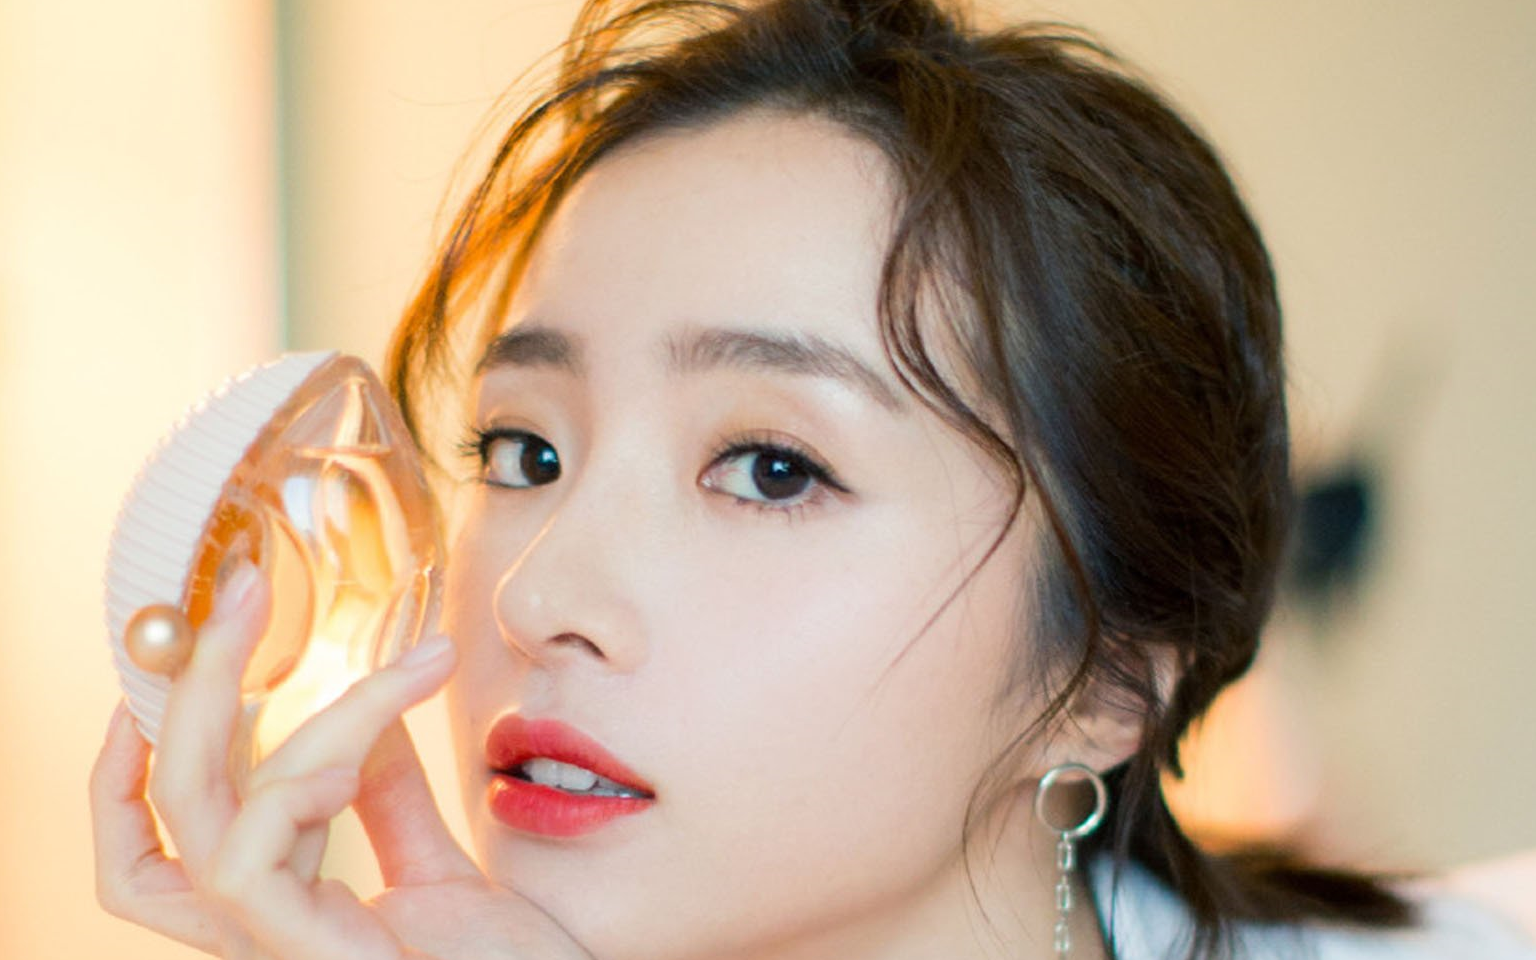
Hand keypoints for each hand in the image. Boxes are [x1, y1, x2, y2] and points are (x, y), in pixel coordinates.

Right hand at [91, 566, 591, 958]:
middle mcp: (258, 931)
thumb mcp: (444, 873)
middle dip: (197, 682)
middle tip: (245, 586)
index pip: (159, 846)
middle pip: (171, 801)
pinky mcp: (299, 956)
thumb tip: (369, 715)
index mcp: (283, 912)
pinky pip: (246, 856)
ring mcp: (271, 948)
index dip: (135, 763)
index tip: (177, 661)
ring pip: (211, 808)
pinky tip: (361, 757)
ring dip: (306, 717)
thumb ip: (394, 801)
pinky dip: (296, 783)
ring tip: (406, 676)